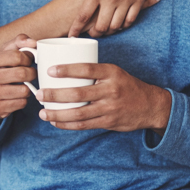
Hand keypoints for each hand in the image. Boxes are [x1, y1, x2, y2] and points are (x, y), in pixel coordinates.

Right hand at [0, 36, 36, 129]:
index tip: (27, 61)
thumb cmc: (1, 69)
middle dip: (31, 74)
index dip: (28, 59)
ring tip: (23, 85)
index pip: (17, 56)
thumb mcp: (6, 52)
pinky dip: (23, 99)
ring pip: (24, 90)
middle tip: (31, 74)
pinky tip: (17, 96)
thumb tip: (33, 43)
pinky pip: (21, 103)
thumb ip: (20, 42)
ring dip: (28, 88)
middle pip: (21, 74)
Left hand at [35, 63, 171, 133]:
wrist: (150, 105)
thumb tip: (61, 64)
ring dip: (58, 114)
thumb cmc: (125, 85)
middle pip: (79, 94)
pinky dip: (67, 125)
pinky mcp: (108, 122)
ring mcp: (110, 108)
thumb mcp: (113, 71)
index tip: (49, 71)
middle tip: (39, 94)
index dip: (67, 69)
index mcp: (111, 73)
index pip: (87, 69)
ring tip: (43, 113)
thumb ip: (93, 71)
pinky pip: (84, 125)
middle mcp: (111, 90)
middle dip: (55, 95)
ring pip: (79, 114)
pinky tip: (55, 122)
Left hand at [65, 0, 177, 36]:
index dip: (76, 28)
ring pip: (116, 25)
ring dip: (110, 30)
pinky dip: (124, 24)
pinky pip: (131, 19)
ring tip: (105, 30)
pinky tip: (120, 23)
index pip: (83, 15)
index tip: (72, 35)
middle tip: (91, 34)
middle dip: (94, 33)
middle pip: (100, 25)